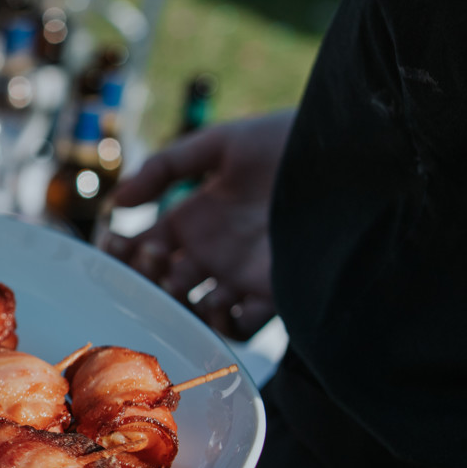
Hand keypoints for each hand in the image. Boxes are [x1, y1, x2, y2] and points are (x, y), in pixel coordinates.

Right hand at [102, 110, 291, 339]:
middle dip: (148, 280)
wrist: (351, 155)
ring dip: (179, 306)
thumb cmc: (287, 142)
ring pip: (195, 308)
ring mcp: (241, 274)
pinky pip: (240, 325)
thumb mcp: (222, 143)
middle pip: (163, 282)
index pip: (145, 246)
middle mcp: (213, 251)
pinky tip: (219, 302)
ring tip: (181, 287)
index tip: (116, 246)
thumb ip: (166, 167)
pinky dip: (223, 323)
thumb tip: (119, 203)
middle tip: (155, 261)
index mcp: (195, 217)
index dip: (126, 253)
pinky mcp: (274, 291)